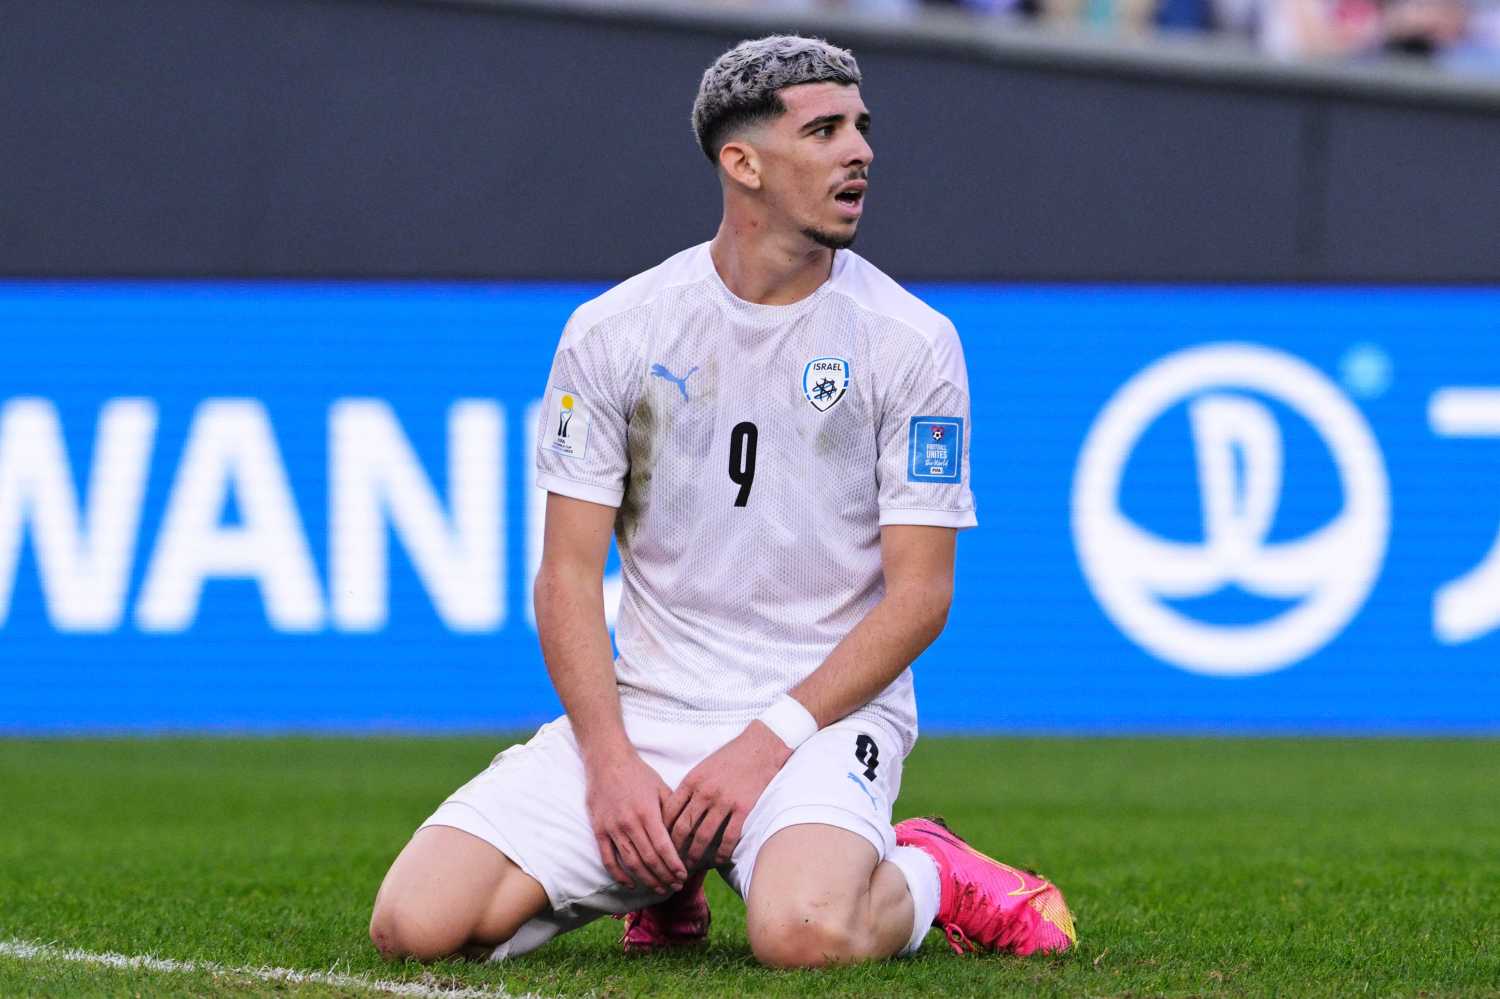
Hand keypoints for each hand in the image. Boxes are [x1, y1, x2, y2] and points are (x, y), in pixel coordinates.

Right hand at [583, 750, 687, 894]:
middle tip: (675, 886)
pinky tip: (630, 884)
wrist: (607, 761)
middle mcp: (629, 823)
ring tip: (659, 889)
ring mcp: (612, 829)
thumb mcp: (661, 788)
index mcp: (647, 812)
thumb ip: (672, 812)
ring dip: (647, 880)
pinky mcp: (599, 831)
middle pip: (649, 859)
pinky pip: (608, 860)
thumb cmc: (638, 774)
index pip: (663, 847)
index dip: (674, 865)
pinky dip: (619, 875)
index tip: (683, 876)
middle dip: (664, 876)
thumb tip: (685, 836)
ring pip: (631, 863)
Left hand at [663, 721, 792, 871]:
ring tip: (690, 866)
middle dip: (674, 848)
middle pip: (683, 827)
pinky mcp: (743, 808)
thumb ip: (689, 789)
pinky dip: (722, 852)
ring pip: (704, 836)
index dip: (662, 832)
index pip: (669, 812)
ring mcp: (724, 801)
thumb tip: (674, 813)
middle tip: (670, 862)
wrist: (759, 747)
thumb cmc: (729, 758)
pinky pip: (729, 837)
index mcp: (692, 781)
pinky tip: (718, 860)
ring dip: (695, 854)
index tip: (659, 845)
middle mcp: (705, 792)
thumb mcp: (702, 768)